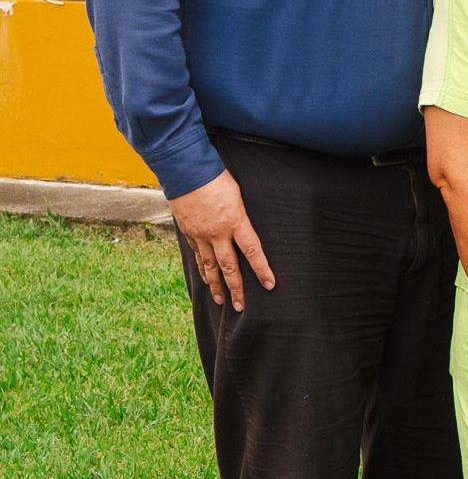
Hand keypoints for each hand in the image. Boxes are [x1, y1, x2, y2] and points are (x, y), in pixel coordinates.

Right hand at [168, 171, 274, 311]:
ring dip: (216, 285)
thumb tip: (247, 228)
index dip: (262, 269)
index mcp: (235, 221)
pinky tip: (205, 278)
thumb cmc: (217, 178)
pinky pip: (197, 255)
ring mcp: (200, 235)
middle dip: (235, 288)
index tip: (269, 285)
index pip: (253, 251)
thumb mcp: (239, 194)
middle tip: (240, 306)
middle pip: (229, 267)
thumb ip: (243, 214)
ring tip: (221, 300)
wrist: (186, 172)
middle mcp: (217, 233)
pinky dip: (202, 269)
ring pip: (209, 266)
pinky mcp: (188, 232)